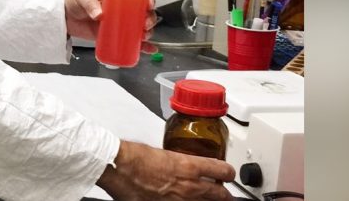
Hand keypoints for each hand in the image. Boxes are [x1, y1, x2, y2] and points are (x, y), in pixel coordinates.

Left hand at [64, 0, 157, 49]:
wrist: (65, 17)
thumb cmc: (74, 2)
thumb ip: (90, 4)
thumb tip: (99, 14)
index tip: (149, 5)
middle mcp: (121, 9)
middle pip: (142, 12)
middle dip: (149, 19)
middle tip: (145, 25)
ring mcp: (119, 23)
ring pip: (140, 27)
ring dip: (147, 33)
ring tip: (144, 38)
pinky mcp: (114, 36)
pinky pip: (131, 41)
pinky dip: (142, 46)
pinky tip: (149, 50)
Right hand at [97, 140, 235, 199]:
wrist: (120, 168)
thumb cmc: (135, 157)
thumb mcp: (163, 153)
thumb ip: (177, 161)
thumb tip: (179, 163)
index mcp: (189, 166)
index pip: (223, 170)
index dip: (228, 172)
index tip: (228, 173)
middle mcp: (190, 186)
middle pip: (222, 195)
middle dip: (225, 195)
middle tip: (224, 194)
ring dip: (208, 200)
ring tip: (207, 198)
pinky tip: (183, 200)